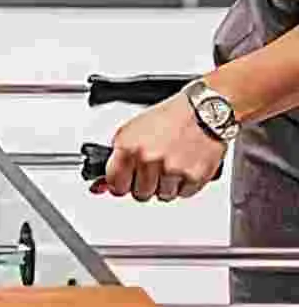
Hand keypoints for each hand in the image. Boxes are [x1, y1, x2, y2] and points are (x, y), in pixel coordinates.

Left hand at [93, 93, 228, 202]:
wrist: (204, 110)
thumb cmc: (170, 117)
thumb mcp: (133, 130)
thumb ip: (118, 156)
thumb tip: (102, 183)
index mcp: (128, 146)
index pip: (115, 183)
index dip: (119, 184)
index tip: (123, 182)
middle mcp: (149, 159)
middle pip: (139, 194)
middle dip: (144, 184)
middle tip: (152, 169)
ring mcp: (171, 170)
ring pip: (162, 196)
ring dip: (166, 185)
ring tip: (171, 164)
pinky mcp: (194, 177)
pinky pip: (183, 194)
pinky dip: (184, 184)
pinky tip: (184, 166)